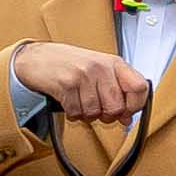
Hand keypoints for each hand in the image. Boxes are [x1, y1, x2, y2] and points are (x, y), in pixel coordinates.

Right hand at [12, 41, 146, 123]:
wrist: (34, 57)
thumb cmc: (68, 63)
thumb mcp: (98, 70)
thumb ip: (117, 91)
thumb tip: (127, 118)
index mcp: (114, 63)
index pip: (140, 87)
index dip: (136, 105)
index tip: (128, 111)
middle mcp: (101, 67)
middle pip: (117, 107)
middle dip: (107, 115)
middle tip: (98, 108)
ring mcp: (83, 75)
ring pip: (96, 113)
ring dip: (87, 114)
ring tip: (80, 101)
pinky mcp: (66, 85)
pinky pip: (77, 113)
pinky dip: (73, 113)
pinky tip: (69, 102)